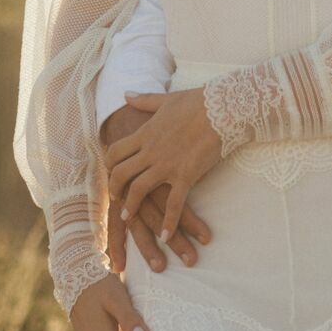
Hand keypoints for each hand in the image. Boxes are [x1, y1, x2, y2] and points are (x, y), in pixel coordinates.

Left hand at [99, 104, 212, 273]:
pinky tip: (165, 235)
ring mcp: (167, 165)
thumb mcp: (166, 99)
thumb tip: (125, 95)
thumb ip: (143, 100)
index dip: (109, 165)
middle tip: (116, 200)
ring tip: (128, 218)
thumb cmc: (197, 102)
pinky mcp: (186, 175)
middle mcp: (151, 151)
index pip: (116, 152)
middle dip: (115, 189)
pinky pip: (174, 204)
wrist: (222, 108)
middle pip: (121, 174)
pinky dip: (168, 222)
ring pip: (139, 190)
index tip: (111, 173)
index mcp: (145, 133)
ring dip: (131, 207)